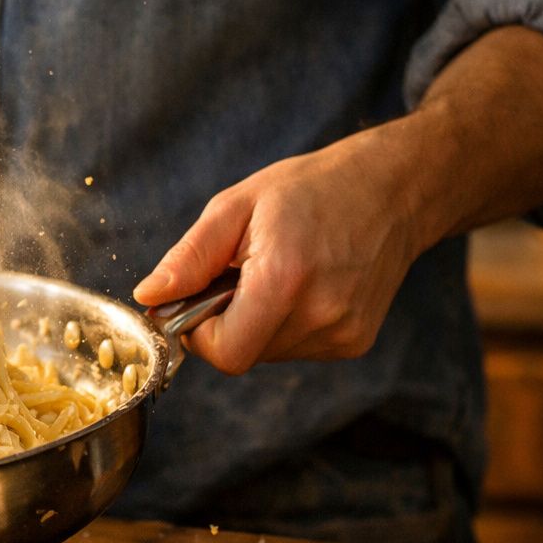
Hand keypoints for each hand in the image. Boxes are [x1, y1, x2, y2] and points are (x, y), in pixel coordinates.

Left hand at [133, 122, 427, 374]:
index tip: (199, 298)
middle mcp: (321, 316)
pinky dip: (285, 324)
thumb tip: (148, 297)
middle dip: (226, 321)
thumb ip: (189, 258)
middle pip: (243, 353)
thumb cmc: (311, 189)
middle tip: (241, 274)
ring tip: (278, 272)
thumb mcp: (236, 206)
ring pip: (267, 352)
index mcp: (285, 280)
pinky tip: (303, 285)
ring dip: (256, 322)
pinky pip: (296, 348)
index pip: (224, 353)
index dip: (198, 333)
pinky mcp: (355, 342)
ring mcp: (344, 334)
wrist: (394, 189)